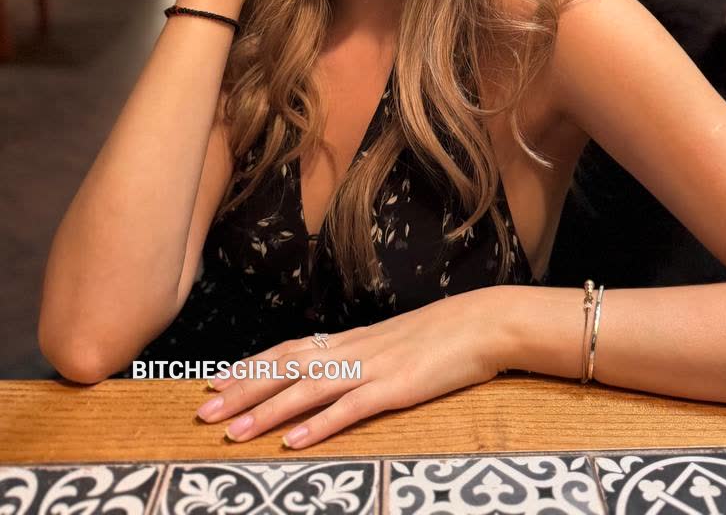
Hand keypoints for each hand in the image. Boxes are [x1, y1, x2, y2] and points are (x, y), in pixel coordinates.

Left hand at [194, 290, 505, 448]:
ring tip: (234, 433)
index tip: (216, 382)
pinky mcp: (396, 387)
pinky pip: (351, 408)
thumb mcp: (394, 343)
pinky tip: (296, 442)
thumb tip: (334, 370)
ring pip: (309, 388)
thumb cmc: (443, 335)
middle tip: (204, 412)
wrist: (483, 322)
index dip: (251, 366)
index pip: (289, 350)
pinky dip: (320, 425)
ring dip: (268, 411)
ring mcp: (373, 368)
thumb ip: (363, 356)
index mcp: (352, 340)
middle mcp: (353, 350)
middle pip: (287, 367)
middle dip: (243, 390)